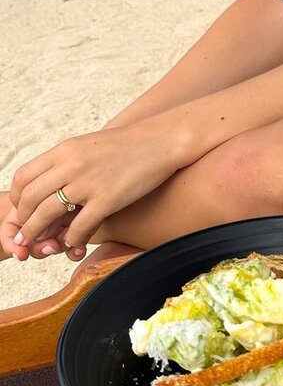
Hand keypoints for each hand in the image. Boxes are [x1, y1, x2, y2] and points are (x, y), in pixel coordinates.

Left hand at [9, 121, 180, 250]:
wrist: (161, 140)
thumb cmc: (127, 145)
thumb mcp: (89, 145)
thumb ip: (67, 162)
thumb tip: (49, 184)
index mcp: (65, 149)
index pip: (22, 177)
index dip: (17, 199)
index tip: (23, 211)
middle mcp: (72, 164)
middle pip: (29, 199)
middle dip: (23, 222)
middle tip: (26, 235)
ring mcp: (89, 182)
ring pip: (46, 214)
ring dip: (38, 234)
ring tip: (41, 244)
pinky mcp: (108, 198)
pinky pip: (78, 227)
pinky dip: (71, 239)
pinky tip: (75, 242)